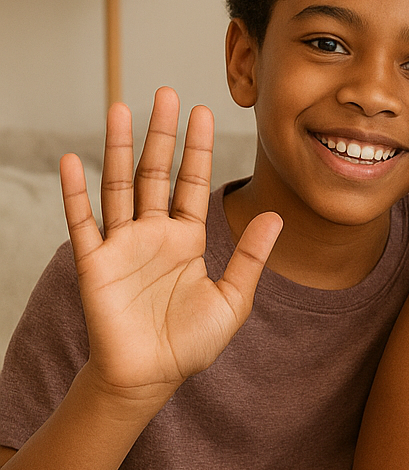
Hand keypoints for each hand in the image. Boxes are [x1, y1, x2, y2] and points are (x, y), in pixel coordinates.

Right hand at [63, 87, 281, 404]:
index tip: (204, 111)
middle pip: (156, 172)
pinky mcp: (94, 264)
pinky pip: (83, 222)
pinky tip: (72, 161)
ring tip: (119, 108)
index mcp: (187, 238)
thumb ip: (251, 257)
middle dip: (161, 133)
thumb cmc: (191, 342)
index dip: (198, 148)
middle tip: (166, 92)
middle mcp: (153, 233)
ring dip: (117, 147)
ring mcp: (122, 244)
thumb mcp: (233, 298)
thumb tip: (276, 217)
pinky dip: (75, 193)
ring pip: (118, 185)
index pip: (193, 182)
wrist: (152, 376)